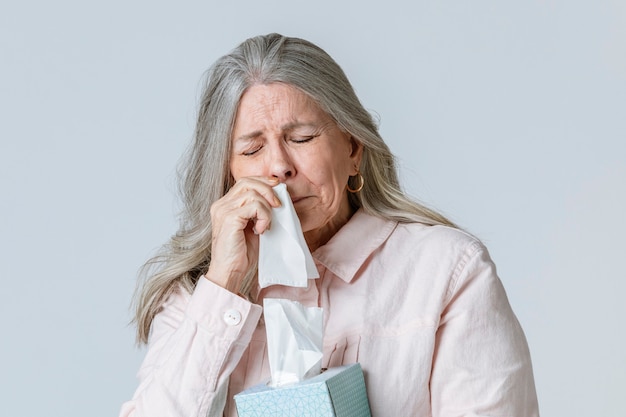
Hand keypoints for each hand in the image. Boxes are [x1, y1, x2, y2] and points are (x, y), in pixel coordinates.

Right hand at [204, 176, 281, 292]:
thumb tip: (276, 197)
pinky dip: (264, 217)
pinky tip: (261, 230)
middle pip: (247, 182)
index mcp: (224, 205)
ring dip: (267, 209)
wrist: (229, 272)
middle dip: (268, 190)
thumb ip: (258, 210)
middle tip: (278, 206)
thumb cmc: (241, 253)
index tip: (278, 188)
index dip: (263, 182)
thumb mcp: (252, 226)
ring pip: (253, 194)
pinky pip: (254, 206)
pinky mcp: (229, 218)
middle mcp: (221, 205)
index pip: (244, 182)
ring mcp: (223, 211)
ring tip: (266, 225)